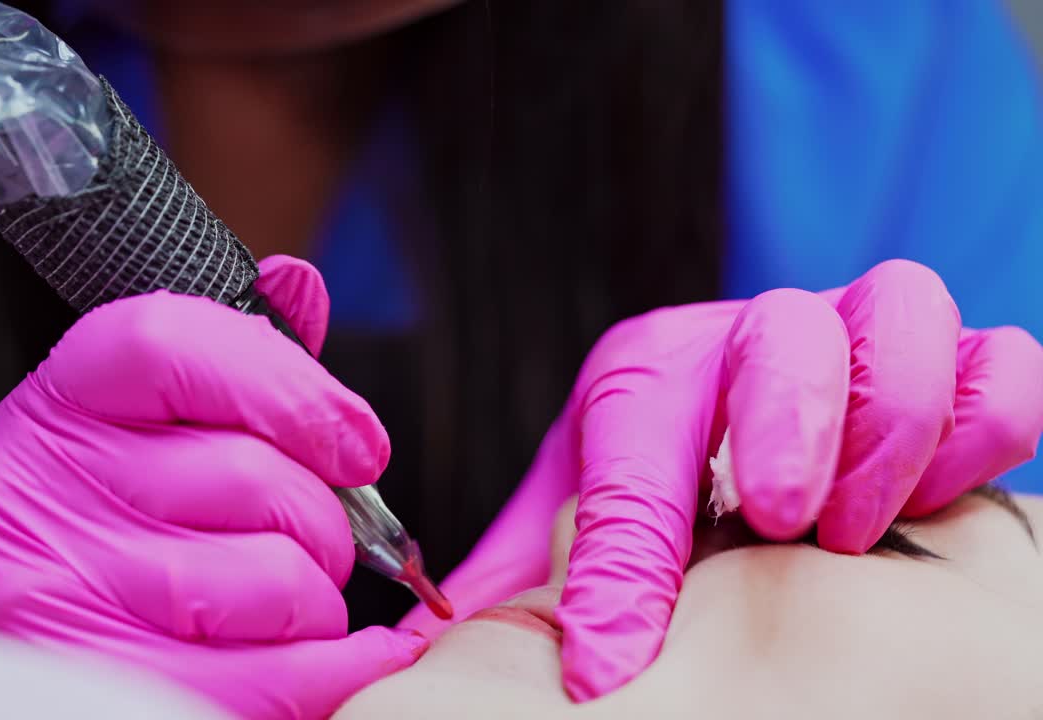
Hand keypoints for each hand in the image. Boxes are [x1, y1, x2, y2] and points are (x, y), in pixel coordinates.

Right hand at [0, 256, 426, 719]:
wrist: (58, 671)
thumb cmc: (135, 535)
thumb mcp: (160, 433)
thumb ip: (236, 363)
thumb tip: (296, 287)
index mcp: (63, 404)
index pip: (170, 341)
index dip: (290, 387)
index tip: (358, 445)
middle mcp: (39, 488)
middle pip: (248, 473)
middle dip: (325, 520)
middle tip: (319, 542)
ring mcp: (59, 589)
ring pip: (273, 579)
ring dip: (318, 600)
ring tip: (285, 604)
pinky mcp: (99, 677)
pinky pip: (274, 675)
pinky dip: (331, 668)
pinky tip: (331, 656)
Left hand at [401, 259, 1042, 699]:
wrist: (764, 448)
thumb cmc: (657, 499)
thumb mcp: (574, 531)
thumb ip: (519, 580)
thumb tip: (427, 651)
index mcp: (652, 374)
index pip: (633, 443)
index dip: (624, 561)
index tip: (612, 663)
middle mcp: (755, 341)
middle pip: (783, 332)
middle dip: (785, 424)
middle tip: (779, 520)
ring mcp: (860, 343)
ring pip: (904, 312)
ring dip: (890, 424)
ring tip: (852, 523)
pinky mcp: (955, 369)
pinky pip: (1004, 361)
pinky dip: (986, 421)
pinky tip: (943, 492)